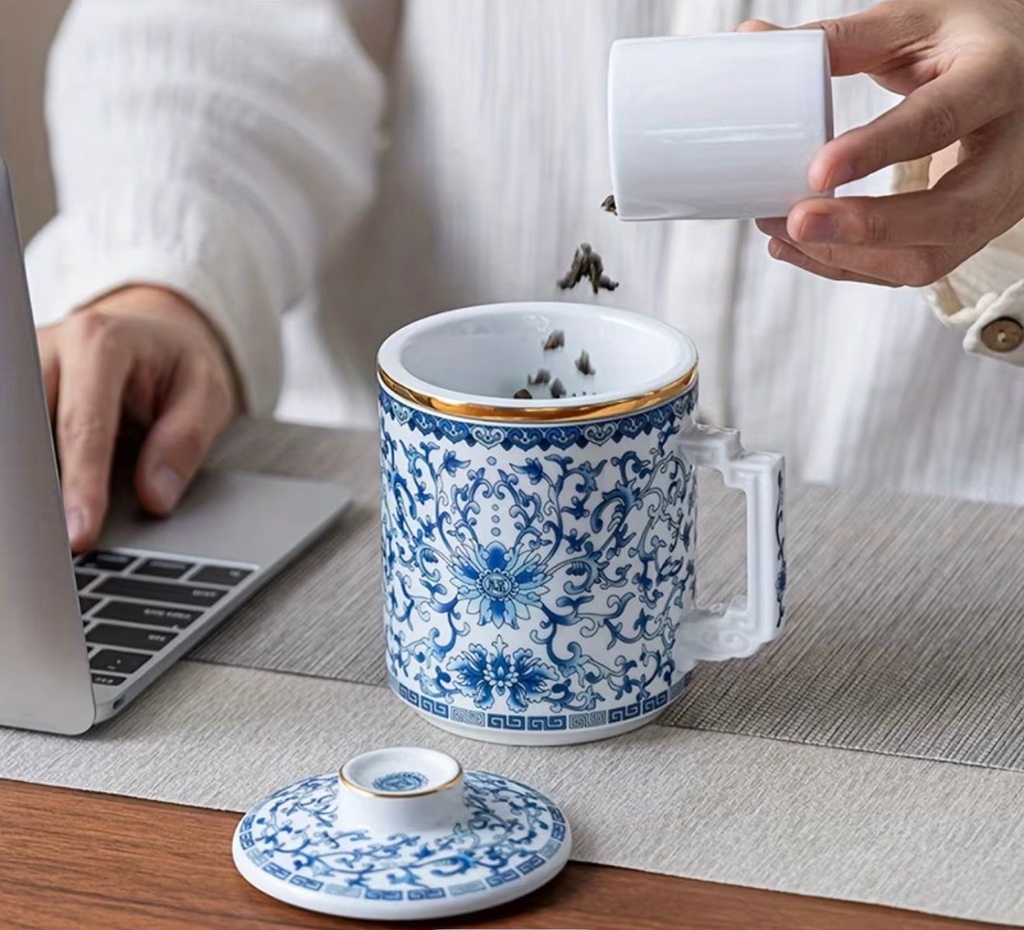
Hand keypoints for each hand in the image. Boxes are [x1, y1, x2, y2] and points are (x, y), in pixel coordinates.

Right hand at [37, 286, 239, 551]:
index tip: (80, 535)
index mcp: (100, 344)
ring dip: (25, 488)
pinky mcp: (13, 390)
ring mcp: (23, 367)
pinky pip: (15, 437)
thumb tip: (155, 498)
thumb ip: (184, 440)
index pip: (83, 427)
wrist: (154, 331)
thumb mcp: (207, 392)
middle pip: (27, 433)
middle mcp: (49, 349)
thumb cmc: (179, 364)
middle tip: (51, 548)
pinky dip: (24, 480)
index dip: (81, 486)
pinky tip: (36, 516)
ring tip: (41, 540)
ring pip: (15, 437)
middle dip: (36, 492)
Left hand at [744, 0, 1023, 286]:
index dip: (878, 150)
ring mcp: (998, 202)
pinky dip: (849, 266)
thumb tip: (749, 40)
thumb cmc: (965, 43)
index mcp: (997, 80)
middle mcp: (1013, 152)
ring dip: (846, 256)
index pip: (940, 120)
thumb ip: (837, 41)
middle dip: (866, 228)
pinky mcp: (971, 234)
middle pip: (950, 212)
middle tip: (797, 221)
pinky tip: (799, 248)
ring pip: (929, 257)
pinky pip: (911, 268)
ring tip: (781, 231)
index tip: (817, 170)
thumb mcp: (913, 24)